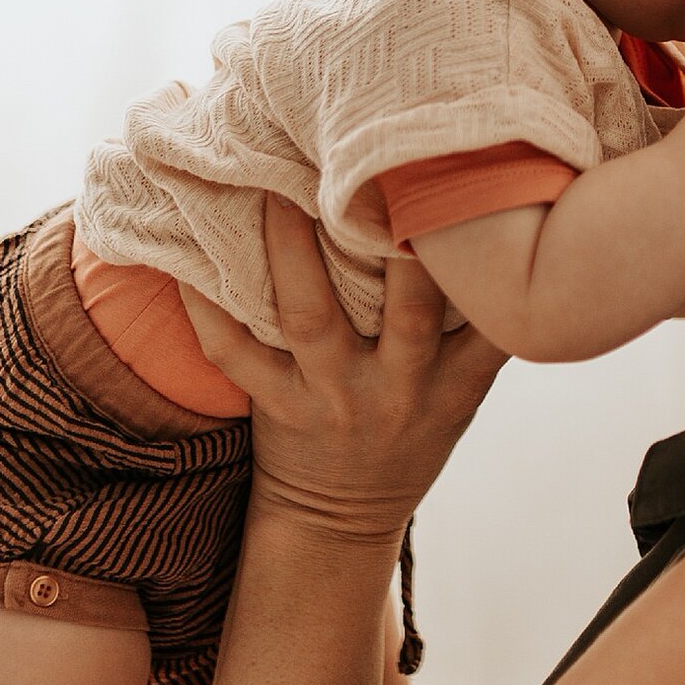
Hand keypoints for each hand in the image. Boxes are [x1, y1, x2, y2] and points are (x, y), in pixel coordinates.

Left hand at [175, 195, 510, 544]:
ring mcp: (333, 397)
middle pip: (408, 306)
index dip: (484, 258)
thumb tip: (496, 224)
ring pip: (312, 316)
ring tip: (277, 184)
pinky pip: (233, 352)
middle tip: (377, 162)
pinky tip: (188, 258)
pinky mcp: (274, 406)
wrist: (340, 522)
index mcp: (456, 383)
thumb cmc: (410, 433)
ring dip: (293, 248)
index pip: (487, 316)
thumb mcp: (463, 393)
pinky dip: (206, 306)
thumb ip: (478, 327)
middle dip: (396, 238)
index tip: (480, 187)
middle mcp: (399, 388)